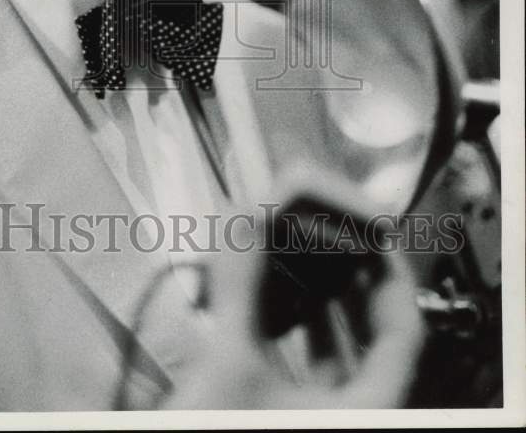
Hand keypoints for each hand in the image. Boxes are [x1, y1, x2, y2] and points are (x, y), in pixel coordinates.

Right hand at [162, 174, 424, 409]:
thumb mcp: (228, 365)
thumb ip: (240, 286)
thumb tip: (247, 221)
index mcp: (367, 408)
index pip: (403, 324)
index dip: (386, 268)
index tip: (366, 227)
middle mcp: (355, 417)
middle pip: (375, 335)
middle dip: (350, 279)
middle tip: (329, 235)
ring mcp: (325, 420)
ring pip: (346, 357)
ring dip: (322, 306)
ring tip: (299, 263)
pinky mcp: (294, 420)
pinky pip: (316, 374)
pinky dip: (300, 336)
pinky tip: (273, 314)